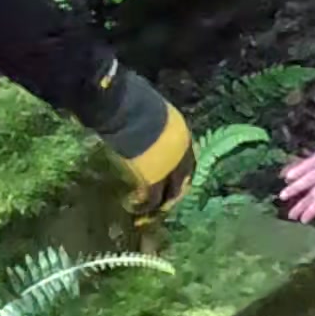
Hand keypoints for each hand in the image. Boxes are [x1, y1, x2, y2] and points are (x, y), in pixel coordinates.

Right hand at [93, 70, 194, 213]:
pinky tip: (131, 206)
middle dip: (173, 196)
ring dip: (156, 206)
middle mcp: (181, 154)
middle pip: (181, 182)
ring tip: (144, 213)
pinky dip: (141, 205)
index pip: (187, 162)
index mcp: (183, 135)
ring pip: (166, 195)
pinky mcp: (152, 180)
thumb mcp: (153, 112)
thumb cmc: (133, 102)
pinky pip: (149, 199)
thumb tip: (142, 129)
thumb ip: (154, 127)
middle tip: (162, 207)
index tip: (174, 184)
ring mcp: (168, 169)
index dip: (180, 176)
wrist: (126, 110)